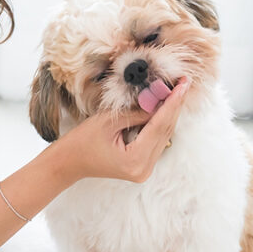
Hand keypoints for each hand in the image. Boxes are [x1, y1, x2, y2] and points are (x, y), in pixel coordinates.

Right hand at [52, 77, 190, 184]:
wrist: (68, 162)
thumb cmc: (82, 141)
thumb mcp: (108, 121)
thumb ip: (137, 112)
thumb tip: (160, 99)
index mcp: (135, 160)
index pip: (160, 125)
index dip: (173, 102)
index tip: (184, 84)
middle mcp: (144, 168)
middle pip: (165, 131)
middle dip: (174, 105)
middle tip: (184, 82)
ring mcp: (144, 169)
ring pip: (163, 135)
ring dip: (169, 113)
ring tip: (177, 90)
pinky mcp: (142, 166)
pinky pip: (156, 140)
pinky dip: (160, 122)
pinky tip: (165, 105)